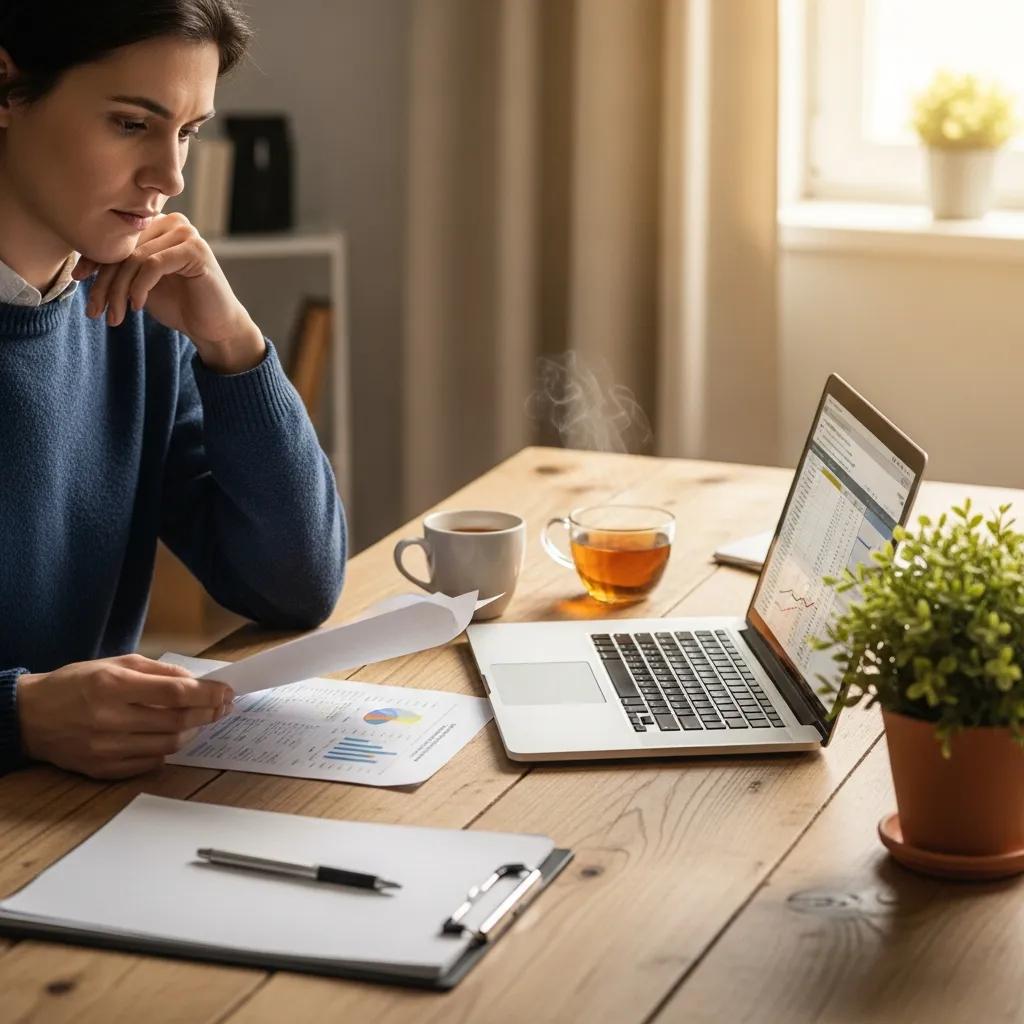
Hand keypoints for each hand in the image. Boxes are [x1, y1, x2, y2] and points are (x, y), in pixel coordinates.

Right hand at [16, 654, 233, 779]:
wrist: (31, 716)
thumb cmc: (77, 683)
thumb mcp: (116, 663)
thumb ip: (159, 671)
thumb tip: (198, 681)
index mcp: (113, 685)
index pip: (175, 692)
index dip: (208, 694)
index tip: (227, 692)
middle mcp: (110, 718)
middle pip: (177, 722)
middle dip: (208, 714)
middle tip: (222, 707)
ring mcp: (106, 748)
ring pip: (169, 745)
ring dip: (192, 732)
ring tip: (198, 721)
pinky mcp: (103, 769)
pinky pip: (150, 763)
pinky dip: (167, 749)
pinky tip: (169, 736)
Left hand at [72, 213, 266, 372]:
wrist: (214, 327)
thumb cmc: (180, 305)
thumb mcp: (141, 285)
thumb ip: (121, 268)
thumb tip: (81, 265)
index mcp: (158, 225)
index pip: (118, 238)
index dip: (94, 259)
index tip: (79, 281)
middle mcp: (172, 222)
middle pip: (124, 248)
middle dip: (105, 282)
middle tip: (95, 310)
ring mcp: (186, 234)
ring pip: (135, 258)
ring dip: (119, 291)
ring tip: (115, 317)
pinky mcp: (195, 250)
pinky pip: (153, 265)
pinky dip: (139, 288)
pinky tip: (138, 307)